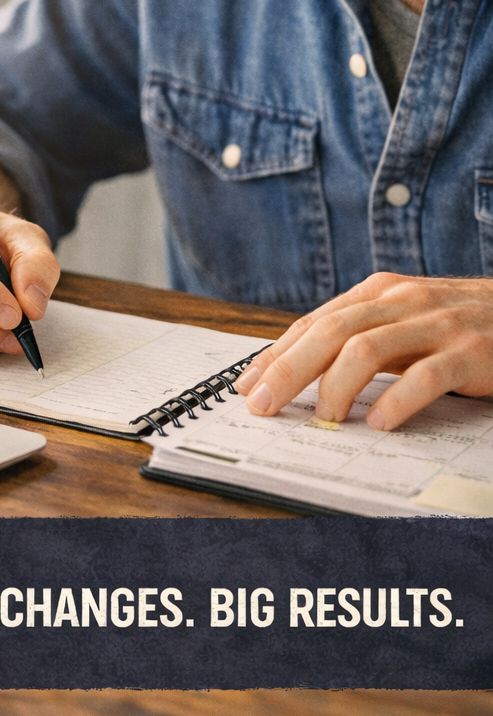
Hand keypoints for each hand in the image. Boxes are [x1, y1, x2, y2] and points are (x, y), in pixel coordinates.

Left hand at [234, 273, 492, 429]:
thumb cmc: (462, 326)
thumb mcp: (406, 322)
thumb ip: (362, 338)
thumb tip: (303, 375)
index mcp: (379, 292)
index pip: (315, 322)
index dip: (277, 354)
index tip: (246, 385)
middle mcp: (402, 301)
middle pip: (330, 332)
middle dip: (289, 369)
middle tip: (263, 405)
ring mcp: (437, 324)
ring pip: (367, 348)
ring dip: (336, 386)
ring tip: (325, 418)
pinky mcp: (471, 352)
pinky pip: (426, 375)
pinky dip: (397, 400)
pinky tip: (380, 422)